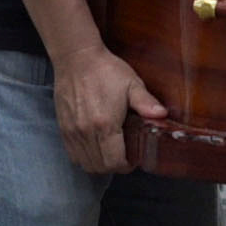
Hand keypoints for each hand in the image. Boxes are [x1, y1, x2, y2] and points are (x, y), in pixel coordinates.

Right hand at [54, 45, 161, 177]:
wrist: (76, 58)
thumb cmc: (106, 70)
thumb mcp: (132, 84)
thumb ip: (146, 103)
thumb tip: (162, 115)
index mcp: (105, 125)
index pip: (115, 162)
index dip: (127, 166)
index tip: (134, 159)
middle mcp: (86, 132)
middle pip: (100, 167)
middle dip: (114, 166)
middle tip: (124, 156)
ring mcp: (72, 132)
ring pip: (85, 164)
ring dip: (99, 164)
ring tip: (110, 153)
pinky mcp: (63, 128)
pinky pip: (73, 155)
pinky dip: (85, 157)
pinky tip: (95, 147)